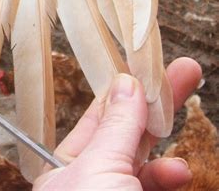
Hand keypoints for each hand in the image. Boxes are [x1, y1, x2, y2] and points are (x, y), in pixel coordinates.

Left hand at [33, 57, 201, 190]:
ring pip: (145, 158)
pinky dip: (168, 174)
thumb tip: (126, 83)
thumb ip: (116, 128)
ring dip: (165, 138)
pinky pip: (156, 183)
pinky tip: (178, 171)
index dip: (123, 91)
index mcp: (65, 167)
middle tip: (182, 72)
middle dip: (156, 102)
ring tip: (183, 111)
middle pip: (127, 132)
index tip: (143, 68)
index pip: (98, 117)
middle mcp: (91, 179)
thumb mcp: (98, 168)